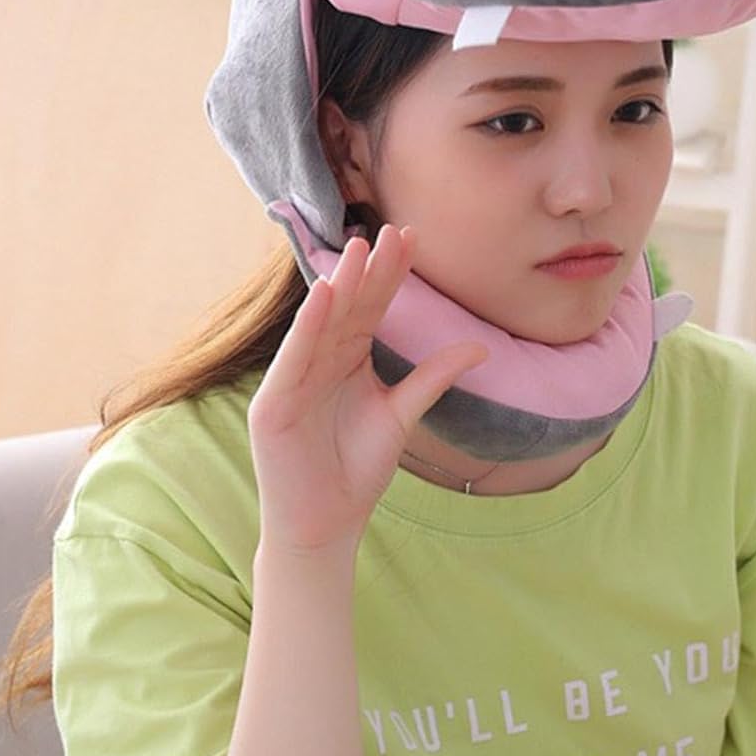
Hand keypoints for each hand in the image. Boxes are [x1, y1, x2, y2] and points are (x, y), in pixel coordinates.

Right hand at [247, 223, 488, 558]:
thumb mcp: (401, 415)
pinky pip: (294, 359)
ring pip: (321, 324)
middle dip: (370, 270)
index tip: (413, 237)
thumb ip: (432, 377)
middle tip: (391, 230)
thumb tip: (481, 346)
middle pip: (349, 307)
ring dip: (338, 286)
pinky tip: (324, 296)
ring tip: (358, 249)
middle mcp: (319, 360)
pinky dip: (308, 327)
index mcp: (348, 358)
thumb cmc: (355, 470)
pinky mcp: (274, 403)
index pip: (372, 306)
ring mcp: (293, 379)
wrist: (325, 525)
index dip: (391, 274)